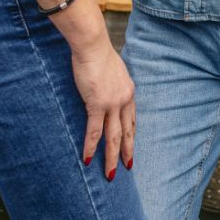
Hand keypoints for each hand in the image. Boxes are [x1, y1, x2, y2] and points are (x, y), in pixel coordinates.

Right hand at [69, 35, 135, 177]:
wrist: (92, 45)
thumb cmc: (98, 53)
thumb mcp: (112, 70)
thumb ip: (112, 84)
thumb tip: (105, 89)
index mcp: (128, 91)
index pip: (132, 119)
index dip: (131, 135)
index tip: (131, 148)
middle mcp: (124, 99)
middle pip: (127, 132)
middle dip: (127, 152)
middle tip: (128, 167)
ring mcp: (112, 103)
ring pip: (114, 137)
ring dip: (112, 157)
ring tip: (110, 174)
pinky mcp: (97, 104)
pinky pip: (94, 131)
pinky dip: (91, 147)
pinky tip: (87, 160)